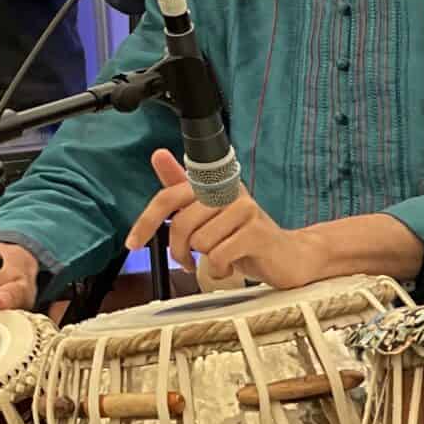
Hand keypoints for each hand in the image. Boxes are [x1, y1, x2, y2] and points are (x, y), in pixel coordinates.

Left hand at [127, 148, 312, 286]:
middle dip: (180, 251)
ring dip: (205, 261)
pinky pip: (219, 256)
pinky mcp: (258, 233)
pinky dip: (220, 270)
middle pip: (181, 225)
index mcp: (212, 185)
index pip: (167, 198)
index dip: (146, 221)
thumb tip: (158, 154)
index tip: (132, 244)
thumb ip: (181, 188)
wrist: (291, 256)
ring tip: (221, 259)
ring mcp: (245, 211)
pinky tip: (232, 267)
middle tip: (189, 261)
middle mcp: (228, 192)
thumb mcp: (208, 212)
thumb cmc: (244, 236)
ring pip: (200, 242)